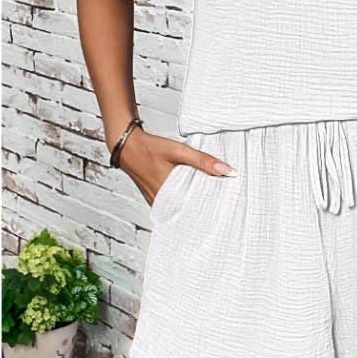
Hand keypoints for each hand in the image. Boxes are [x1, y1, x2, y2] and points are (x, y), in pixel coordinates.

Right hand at [117, 129, 237, 205]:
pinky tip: (192, 190)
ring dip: (192, 201)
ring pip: (179, 206)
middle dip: (203, 206)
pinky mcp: (154, 197)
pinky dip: (182, 197)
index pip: (195, 211)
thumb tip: (229, 171)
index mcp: (169, 197)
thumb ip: (204, 161)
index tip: (225, 208)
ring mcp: (156, 201)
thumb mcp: (180, 152)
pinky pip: (172, 201)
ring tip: (211, 198)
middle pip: (188, 210)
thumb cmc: (151, 149)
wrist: (128, 146)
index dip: (210, 210)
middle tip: (222, 204)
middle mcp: (161, 204)